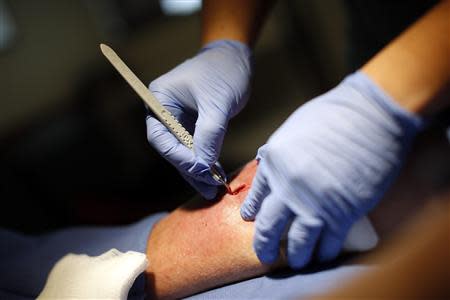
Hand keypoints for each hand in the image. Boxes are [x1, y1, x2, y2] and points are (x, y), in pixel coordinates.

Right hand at [146, 40, 251, 198]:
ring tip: (213, 188)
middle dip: (190, 168)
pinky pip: (196, 147)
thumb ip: (209, 134)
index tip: (200, 170)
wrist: (234, 58)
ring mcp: (178, 119)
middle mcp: (163, 112)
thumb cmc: (223, 72)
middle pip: (171, 149)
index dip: (179, 157)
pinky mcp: (192, 125)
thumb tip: (204, 166)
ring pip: (184, 152)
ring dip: (198, 169)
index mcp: (159, 100)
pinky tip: (216, 174)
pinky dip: (205, 160)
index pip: (161, 138)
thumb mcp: (217, 103)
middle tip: (209, 187)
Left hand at [240, 72, 421, 268]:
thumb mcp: (294, 129)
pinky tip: (324, 254)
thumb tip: (276, 168)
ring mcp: (314, 202)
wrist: (370, 115)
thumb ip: (282, 153)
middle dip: (264, 244)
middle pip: (269, 225)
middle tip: (263, 254)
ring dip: (295, 256)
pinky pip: (329, 242)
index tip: (250, 219)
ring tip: (295, 262)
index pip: (256, 196)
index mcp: (274, 162)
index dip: (252, 210)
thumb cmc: (334, 114)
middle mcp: (288, 186)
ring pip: (297, 241)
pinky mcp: (343, 212)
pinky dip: (326, 251)